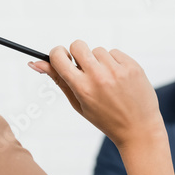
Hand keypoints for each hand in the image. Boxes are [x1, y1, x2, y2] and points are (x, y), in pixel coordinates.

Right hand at [28, 40, 162, 148]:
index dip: (57, 55)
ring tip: (107, 81)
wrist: (138, 129)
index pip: (59, 57)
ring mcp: (117, 70)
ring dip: (98, 61)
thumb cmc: (105, 118)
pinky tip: (119, 79)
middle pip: (77, 45)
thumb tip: (35, 63)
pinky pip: (115, 52)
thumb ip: (58, 81)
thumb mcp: (78, 103)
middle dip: (77, 53)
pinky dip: (114, 62)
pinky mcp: (132, 66)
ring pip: (98, 50)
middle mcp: (99, 77)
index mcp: (82, 88)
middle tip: (84, 68)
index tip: (62, 58)